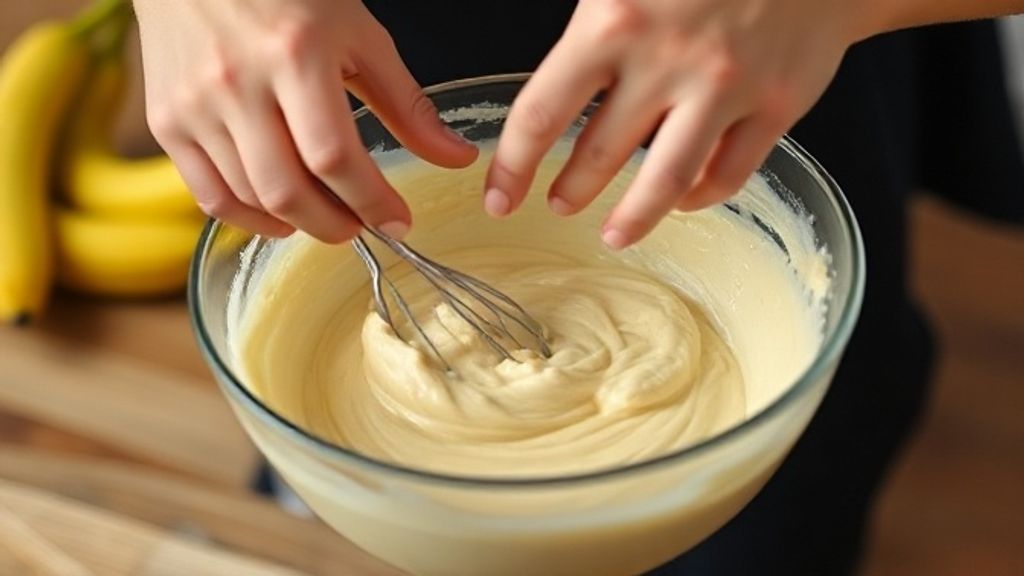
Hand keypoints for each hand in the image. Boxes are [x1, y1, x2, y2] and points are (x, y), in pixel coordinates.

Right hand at [134, 0, 476, 241]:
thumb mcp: (359, 35)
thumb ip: (406, 104)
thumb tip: (456, 159)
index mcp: (294, 54)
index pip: (335, 157)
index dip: (373, 202)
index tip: (398, 222)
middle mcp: (237, 83)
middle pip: (289, 191)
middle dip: (337, 226)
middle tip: (362, 226)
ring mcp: (193, 105)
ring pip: (251, 198)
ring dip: (299, 224)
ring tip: (329, 217)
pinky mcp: (166, 122)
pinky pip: (209, 195)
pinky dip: (249, 218)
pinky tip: (280, 217)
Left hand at [486, 0, 860, 248]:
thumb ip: (591, 29)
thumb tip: (548, 93)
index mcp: (614, 23)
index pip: (542, 114)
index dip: (513, 167)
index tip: (498, 197)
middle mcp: (668, 61)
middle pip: (600, 154)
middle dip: (570, 190)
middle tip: (557, 204)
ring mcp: (727, 87)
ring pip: (666, 182)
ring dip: (632, 217)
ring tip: (614, 233)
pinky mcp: (778, 104)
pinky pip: (729, 174)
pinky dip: (699, 197)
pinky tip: (683, 199)